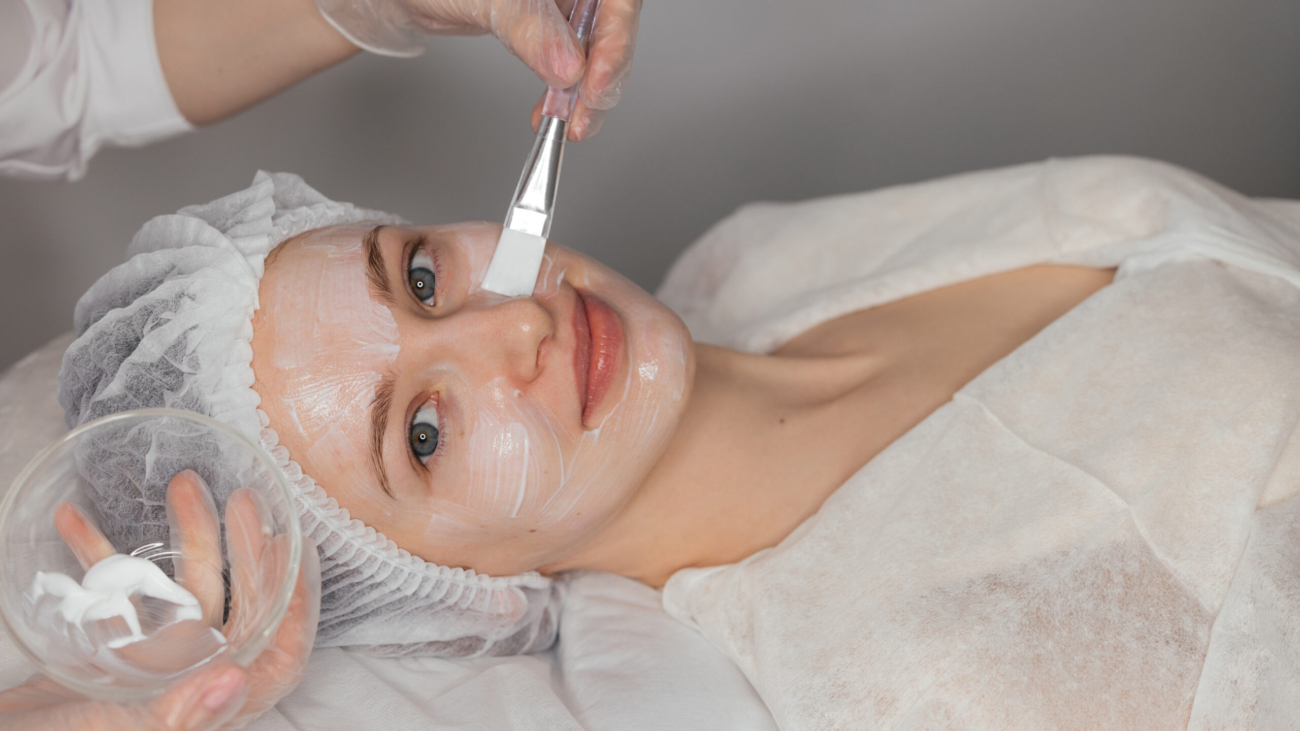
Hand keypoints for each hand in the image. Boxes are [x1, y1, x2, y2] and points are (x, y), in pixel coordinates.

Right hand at [0, 471, 320, 729]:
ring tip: (182, 484)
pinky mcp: (105, 648)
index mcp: (201, 706)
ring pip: (189, 590)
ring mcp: (150, 662)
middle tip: (243, 499)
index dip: (296, 604)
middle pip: (242, 610)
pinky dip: (98, 553)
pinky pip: (118, 592)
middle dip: (247, 551)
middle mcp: (186, 680)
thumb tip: (235, 680)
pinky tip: (73, 519)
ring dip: (188, 536)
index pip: (279, 656)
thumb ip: (173, 716)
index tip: (291, 546)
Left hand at [319, 0, 642, 139]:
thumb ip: (529, 27)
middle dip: (603, 73)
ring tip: (570, 121)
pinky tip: (555, 111)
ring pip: (596, 47)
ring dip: (587, 91)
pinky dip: (567, 91)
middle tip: (583, 111)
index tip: (594, 81)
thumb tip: (568, 66)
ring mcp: (560, 2)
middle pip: (612, 24)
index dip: (616, 39)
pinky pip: (573, 59)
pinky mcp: (548, 24)